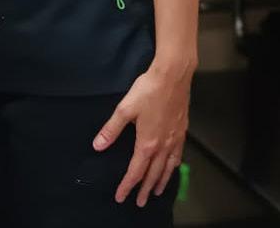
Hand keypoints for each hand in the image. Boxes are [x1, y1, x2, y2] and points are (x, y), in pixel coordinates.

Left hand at [93, 59, 191, 206]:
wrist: (173, 76)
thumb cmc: (148, 90)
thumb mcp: (124, 109)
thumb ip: (111, 130)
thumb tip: (97, 146)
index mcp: (147, 143)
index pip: (135, 171)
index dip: (127, 185)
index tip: (120, 196)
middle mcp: (163, 145)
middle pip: (153, 174)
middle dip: (145, 189)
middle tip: (140, 203)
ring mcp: (174, 139)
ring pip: (168, 168)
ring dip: (161, 181)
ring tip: (156, 192)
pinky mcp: (182, 131)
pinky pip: (178, 155)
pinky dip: (174, 166)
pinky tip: (173, 167)